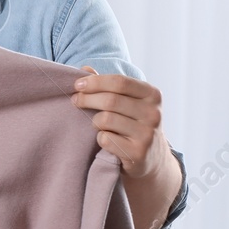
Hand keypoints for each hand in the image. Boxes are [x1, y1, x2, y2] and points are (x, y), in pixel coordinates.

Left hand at [70, 65, 167, 179]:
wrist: (152, 159)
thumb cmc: (133, 124)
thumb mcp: (128, 102)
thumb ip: (108, 85)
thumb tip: (85, 69)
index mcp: (152, 95)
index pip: (119, 82)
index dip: (95, 82)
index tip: (77, 85)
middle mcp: (153, 113)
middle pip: (110, 100)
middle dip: (87, 99)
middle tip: (75, 101)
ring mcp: (147, 134)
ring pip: (105, 120)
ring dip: (94, 121)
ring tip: (97, 124)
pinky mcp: (137, 153)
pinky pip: (105, 139)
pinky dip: (100, 138)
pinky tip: (106, 140)